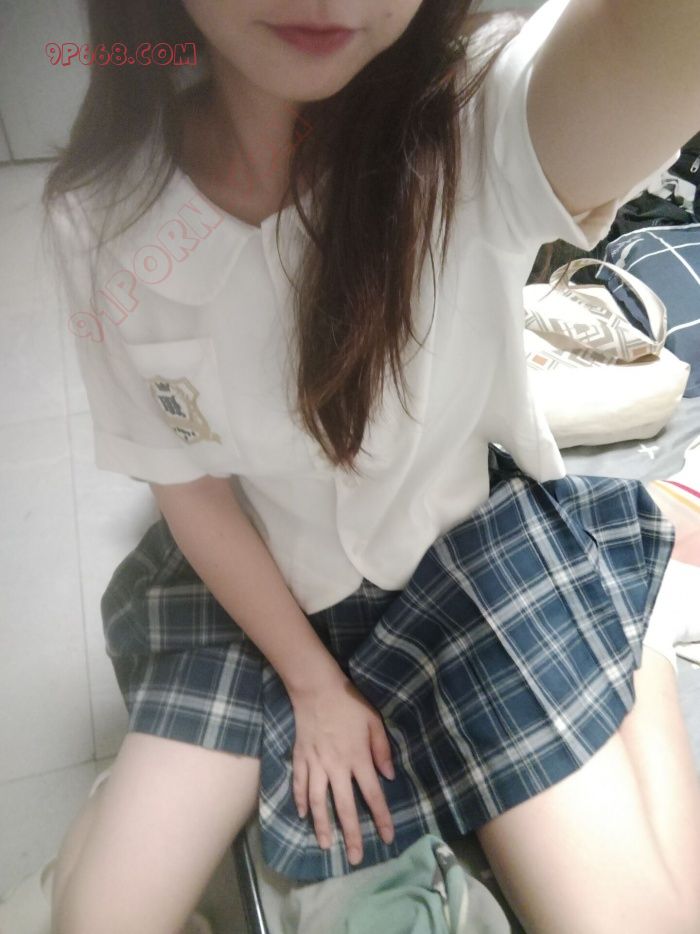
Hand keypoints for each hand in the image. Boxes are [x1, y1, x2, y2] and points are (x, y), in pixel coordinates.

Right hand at [289, 674, 395, 865]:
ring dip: (322, 826)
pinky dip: (301, 801)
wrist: (316, 688)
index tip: (387, 837)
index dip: (381, 818)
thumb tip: (388, 776)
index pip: (373, 795)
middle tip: (355, 858)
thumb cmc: (349, 703)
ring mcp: (315, 764)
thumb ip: (382, 749)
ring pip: (318, 802)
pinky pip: (300, 784)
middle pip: (345, 807)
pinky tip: (303, 815)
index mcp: (358, 758)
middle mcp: (336, 767)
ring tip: (326, 845)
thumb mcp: (374, 721)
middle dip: (351, 834)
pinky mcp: (300, 758)